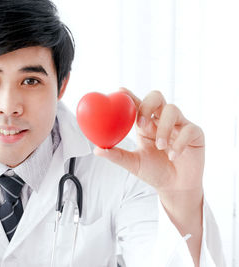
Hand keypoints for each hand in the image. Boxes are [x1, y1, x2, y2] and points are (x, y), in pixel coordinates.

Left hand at [94, 87, 203, 265]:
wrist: (175, 188)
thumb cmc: (154, 172)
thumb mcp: (133, 163)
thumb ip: (117, 155)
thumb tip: (97, 150)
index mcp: (145, 124)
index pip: (137, 104)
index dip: (129, 96)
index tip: (119, 91)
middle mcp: (162, 120)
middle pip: (157, 97)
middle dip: (148, 105)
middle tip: (141, 123)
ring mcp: (180, 125)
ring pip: (173, 110)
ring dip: (164, 128)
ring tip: (160, 146)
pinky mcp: (195, 134)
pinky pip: (189, 129)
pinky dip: (179, 142)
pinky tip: (173, 155)